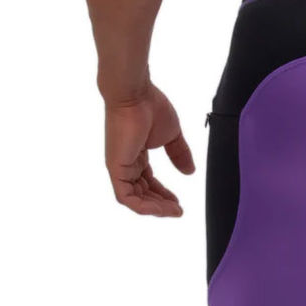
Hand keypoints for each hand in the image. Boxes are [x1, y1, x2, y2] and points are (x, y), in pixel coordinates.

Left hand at [104, 83, 194, 216]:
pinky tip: (161, 209)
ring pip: (135, 199)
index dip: (164, 194)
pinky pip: (127, 198)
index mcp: (136, 155)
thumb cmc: (150, 106)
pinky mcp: (116, 169)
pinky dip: (143, 207)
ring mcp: (119, 167)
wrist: (134, 93)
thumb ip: (179, 154)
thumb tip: (190, 172)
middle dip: (161, 205)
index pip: (148, 182)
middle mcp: (126, 163)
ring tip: (173, 211)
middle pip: (142, 193)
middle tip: (178, 210)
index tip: (179, 202)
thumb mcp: (172, 136)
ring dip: (155, 209)